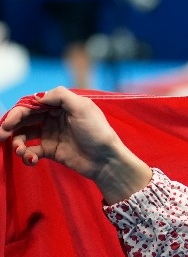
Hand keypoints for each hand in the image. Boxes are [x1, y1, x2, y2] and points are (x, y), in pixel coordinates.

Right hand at [0, 87, 151, 202]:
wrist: (107, 161)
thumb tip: (37, 96)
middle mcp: (54, 118)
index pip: (32, 104)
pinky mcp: (51, 151)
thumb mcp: (83, 107)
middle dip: (11, 125)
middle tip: (3, 133)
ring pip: (24, 135)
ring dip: (17, 142)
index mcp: (61, 105)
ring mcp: (51, 134)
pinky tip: (30, 159)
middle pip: (25, 118)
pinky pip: (31, 151)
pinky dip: (27, 155)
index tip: (9, 122)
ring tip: (19, 150)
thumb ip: (60, 96)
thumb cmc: (98, 133)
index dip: (18, 111)